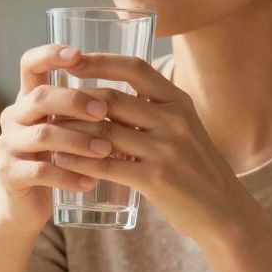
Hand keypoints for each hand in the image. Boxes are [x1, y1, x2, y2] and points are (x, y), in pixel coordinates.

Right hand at [0, 45, 120, 235]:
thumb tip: (140, 93)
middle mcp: (13, 117)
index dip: (50, 55)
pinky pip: (41, 172)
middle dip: (75, 101)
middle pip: (40, 97)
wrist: (25, 206)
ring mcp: (8, 146)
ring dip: (79, 141)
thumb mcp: (68, 130)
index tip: (77, 55)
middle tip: (104, 111)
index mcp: (28, 99)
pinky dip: (69, 175)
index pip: (31, 64)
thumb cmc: (58, 160)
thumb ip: (87, 111)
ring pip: (43, 135)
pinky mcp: (10, 175)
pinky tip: (91, 182)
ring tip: (108, 150)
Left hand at [49, 54, 260, 240]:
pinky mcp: (156, 178)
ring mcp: (165, 148)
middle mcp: (173, 119)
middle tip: (48, 104)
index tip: (71, 60)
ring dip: (70, 131)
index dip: (100, 60)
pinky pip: (106, 164)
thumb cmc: (195, 170)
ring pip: (103, 130)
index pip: (135, 67)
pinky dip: (79, 161)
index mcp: (178, 101)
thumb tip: (106, 98)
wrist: (224, 211)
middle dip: (74, 100)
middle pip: (111, 98)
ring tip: (47, 131)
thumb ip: (153, 112)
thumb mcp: (183, 130)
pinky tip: (60, 161)